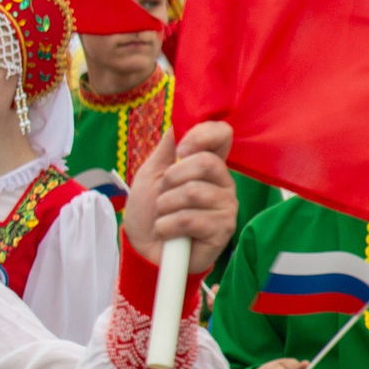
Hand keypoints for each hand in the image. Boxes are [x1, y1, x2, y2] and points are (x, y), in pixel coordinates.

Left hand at [125, 119, 237, 270]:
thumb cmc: (149, 212)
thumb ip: (167, 148)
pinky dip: (168, 226)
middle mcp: (222, 182)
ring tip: (163, 216)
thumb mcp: (151, 174)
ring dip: (165, 206)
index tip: (182, 148)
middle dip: (171, 179)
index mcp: (208, 165)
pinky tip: (169, 233)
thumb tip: (177, 119)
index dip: (203, 135)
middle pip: (206, 162)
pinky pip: (190, 218)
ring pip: (194, 192)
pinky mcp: (223, 229)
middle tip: (163, 196)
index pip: (222, 135)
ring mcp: (226, 206)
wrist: (143, 250)